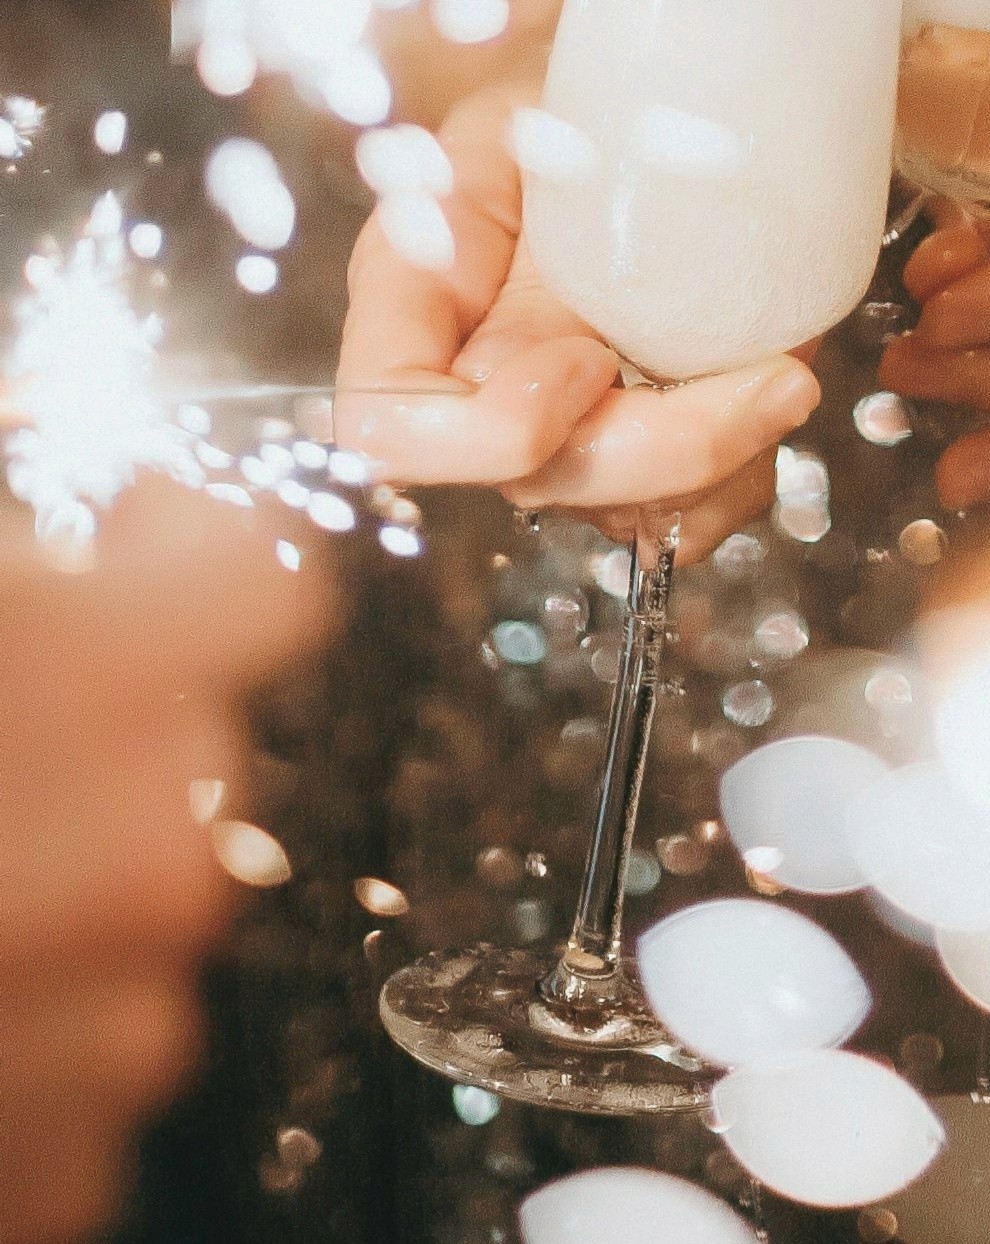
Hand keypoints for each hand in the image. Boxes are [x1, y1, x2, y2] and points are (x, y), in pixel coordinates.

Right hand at [0, 487, 323, 1243]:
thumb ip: (4, 582)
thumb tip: (39, 560)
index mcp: (96, 678)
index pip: (257, 582)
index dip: (181, 545)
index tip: (120, 534)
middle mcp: (146, 855)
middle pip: (191, 752)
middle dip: (104, 721)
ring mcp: (116, 1029)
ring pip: (143, 911)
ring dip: (63, 879)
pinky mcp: (57, 1163)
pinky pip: (88, 1065)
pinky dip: (21, 1031)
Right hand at [334, 86, 820, 555]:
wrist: (633, 104)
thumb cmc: (576, 95)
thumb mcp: (545, 101)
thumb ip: (540, 152)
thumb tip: (584, 168)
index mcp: (417, 292)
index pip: (388, 428)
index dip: (496, 427)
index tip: (590, 356)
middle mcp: (472, 379)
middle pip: (535, 482)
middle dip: (667, 451)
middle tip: (776, 380)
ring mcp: (554, 421)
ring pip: (618, 511)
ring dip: (722, 462)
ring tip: (788, 373)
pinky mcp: (629, 436)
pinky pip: (680, 511)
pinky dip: (741, 476)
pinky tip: (774, 397)